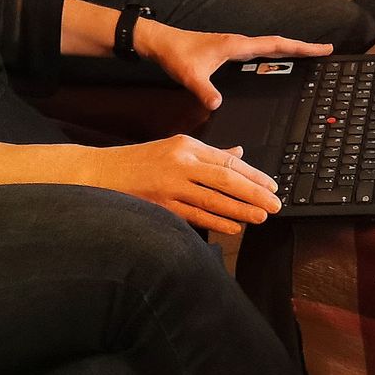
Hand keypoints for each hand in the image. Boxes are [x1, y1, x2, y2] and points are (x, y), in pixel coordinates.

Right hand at [103, 136, 283, 234]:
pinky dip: (215, 222)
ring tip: (260, 217)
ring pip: (213, 199)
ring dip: (239, 210)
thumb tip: (238, 153)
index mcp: (187, 146)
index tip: (272, 186)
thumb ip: (209, 153)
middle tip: (274, 205)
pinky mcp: (160, 205)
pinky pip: (194, 215)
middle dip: (254, 193)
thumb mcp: (175, 148)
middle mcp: (181, 163)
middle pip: (226, 179)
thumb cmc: (140, 161)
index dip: (253, 175)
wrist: (101, 173)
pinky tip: (233, 227)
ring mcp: (170, 185)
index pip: (228, 161)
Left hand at [138, 20, 332, 109]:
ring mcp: (235, 47)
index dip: (301, 47)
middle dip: (302, 48)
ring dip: (289, 50)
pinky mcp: (228, 52)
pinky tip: (274, 65)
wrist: (160, 43)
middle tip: (325, 52)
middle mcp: (240, 44)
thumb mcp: (190, 75)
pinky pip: (258, 54)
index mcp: (237, 46)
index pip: (276, 45)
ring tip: (308, 57)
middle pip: (279, 44)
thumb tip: (219, 105)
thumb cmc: (176, 54)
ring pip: (269, 48)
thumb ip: (204, 90)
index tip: (323, 49)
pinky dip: (273, 56)